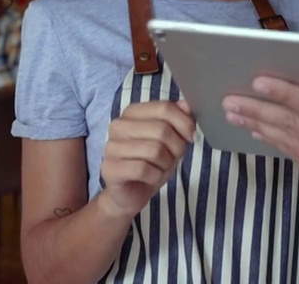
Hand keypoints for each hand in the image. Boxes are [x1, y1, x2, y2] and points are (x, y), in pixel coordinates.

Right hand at [97, 100, 194, 218]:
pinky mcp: (109, 168)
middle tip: (172, 158)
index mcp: (132, 112)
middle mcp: (118, 125)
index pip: (165, 108)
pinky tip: (150, 178)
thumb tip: (187, 105)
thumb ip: (178, 119)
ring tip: (159, 168)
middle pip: (162, 130)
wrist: (131, 194)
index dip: (184, 123)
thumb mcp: (171, 139)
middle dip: (176, 147)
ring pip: (154, 150)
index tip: (189, 136)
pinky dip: (155, 176)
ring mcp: (111, 146)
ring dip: (165, 164)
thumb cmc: (152, 163)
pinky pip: (143, 169)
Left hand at [223, 69, 298, 198]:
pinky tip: (259, 130)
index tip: (260, 80)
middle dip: (259, 111)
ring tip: (233, 113)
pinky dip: (277, 142)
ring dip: (260, 127)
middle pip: (294, 128)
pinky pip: (298, 157)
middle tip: (229, 99)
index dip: (287, 93)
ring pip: (291, 145)